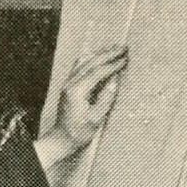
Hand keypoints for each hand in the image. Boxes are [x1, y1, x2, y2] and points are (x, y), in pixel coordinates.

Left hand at [35, 45, 127, 169]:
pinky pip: (78, 66)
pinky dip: (90, 58)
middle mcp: (70, 83)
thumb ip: (105, 99)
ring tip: (113, 48)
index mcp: (77, 91)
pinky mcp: (67, 85)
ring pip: (84, 61)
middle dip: (108, 54)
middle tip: (123, 47)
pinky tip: (96, 55)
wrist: (61, 139)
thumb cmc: (78, 132)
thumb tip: (115, 81)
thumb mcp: (95, 119)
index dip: (112, 65)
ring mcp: (67, 83)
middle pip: (91, 62)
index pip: (97, 72)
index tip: (125, 59)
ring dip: (99, 53)